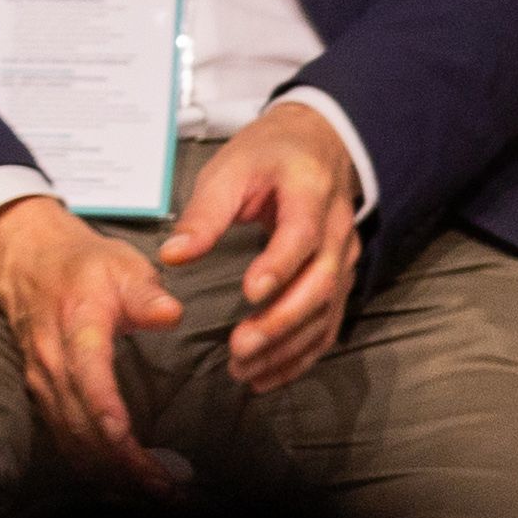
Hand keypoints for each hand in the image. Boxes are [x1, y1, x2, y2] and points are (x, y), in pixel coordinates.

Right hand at [0, 193, 183, 489]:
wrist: (27, 260)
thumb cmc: (84, 265)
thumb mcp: (121, 264)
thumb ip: (147, 292)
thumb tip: (171, 314)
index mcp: (76, 326)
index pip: (86, 374)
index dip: (103, 408)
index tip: (124, 437)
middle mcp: (53, 361)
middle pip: (81, 420)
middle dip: (122, 461)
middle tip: (167, 489)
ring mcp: (44, 382)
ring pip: (71, 437)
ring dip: (111, 471)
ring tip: (155, 492)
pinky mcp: (43, 395)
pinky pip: (64, 437)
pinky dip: (93, 464)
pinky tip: (122, 480)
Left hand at [156, 99, 366, 396]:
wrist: (316, 144)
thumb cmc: (267, 155)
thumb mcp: (230, 168)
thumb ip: (204, 214)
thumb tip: (172, 256)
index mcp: (310, 192)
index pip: (302, 234)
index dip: (280, 265)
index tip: (249, 293)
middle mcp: (338, 230)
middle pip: (321, 282)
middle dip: (281, 320)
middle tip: (240, 347)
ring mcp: (346, 258)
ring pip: (327, 311)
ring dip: (289, 346)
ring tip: (246, 371)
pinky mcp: (342, 279)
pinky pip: (329, 324)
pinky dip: (302, 354)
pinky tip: (269, 374)